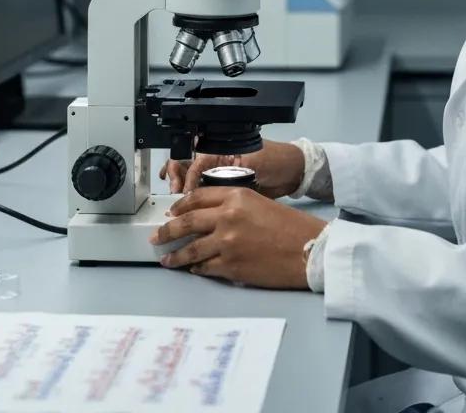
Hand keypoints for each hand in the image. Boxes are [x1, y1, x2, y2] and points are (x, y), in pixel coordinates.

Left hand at [151, 188, 325, 289]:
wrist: (307, 250)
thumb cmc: (290, 227)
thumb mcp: (259, 203)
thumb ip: (234, 206)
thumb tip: (209, 217)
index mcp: (236, 196)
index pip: (197, 198)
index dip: (180, 206)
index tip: (172, 212)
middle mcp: (227, 217)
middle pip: (186, 222)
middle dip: (168, 230)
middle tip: (157, 236)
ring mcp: (226, 243)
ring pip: (191, 249)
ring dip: (176, 255)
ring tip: (167, 259)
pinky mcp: (230, 266)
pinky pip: (205, 267)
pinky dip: (196, 269)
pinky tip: (193, 269)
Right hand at [159, 139, 304, 197]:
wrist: (293, 173)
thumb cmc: (276, 160)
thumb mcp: (252, 161)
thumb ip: (230, 170)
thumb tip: (206, 184)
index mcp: (222, 148)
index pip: (195, 159)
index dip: (187, 175)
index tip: (183, 192)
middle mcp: (217, 159)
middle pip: (187, 164)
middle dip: (176, 177)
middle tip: (174, 193)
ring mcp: (220, 174)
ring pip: (192, 179)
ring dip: (180, 189)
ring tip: (174, 202)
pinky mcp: (225, 190)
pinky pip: (204, 194)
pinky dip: (193, 201)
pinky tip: (186, 211)